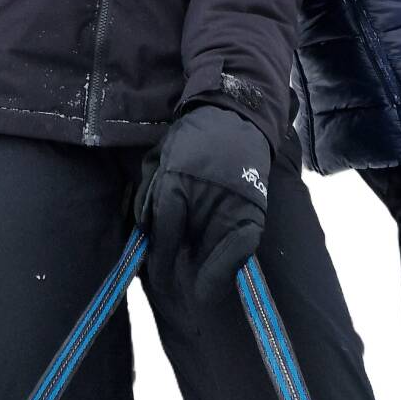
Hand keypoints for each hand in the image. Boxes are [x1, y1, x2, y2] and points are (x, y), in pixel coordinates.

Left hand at [134, 106, 270, 302]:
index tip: (157, 275)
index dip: (160, 257)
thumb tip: (146, 234)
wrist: (233, 119)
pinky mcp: (254, 210)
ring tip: (195, 279)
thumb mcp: (159, 158)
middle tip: (172, 280)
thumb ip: (149, 195)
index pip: (165, 228)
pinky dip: (229, 266)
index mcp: (176, 179)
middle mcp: (204, 194)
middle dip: (178, 266)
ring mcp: (232, 203)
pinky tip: (218, 275)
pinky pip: (242, 248)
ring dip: (204, 270)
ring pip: (214, 251)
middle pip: (188, 243)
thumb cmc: (190, 140)